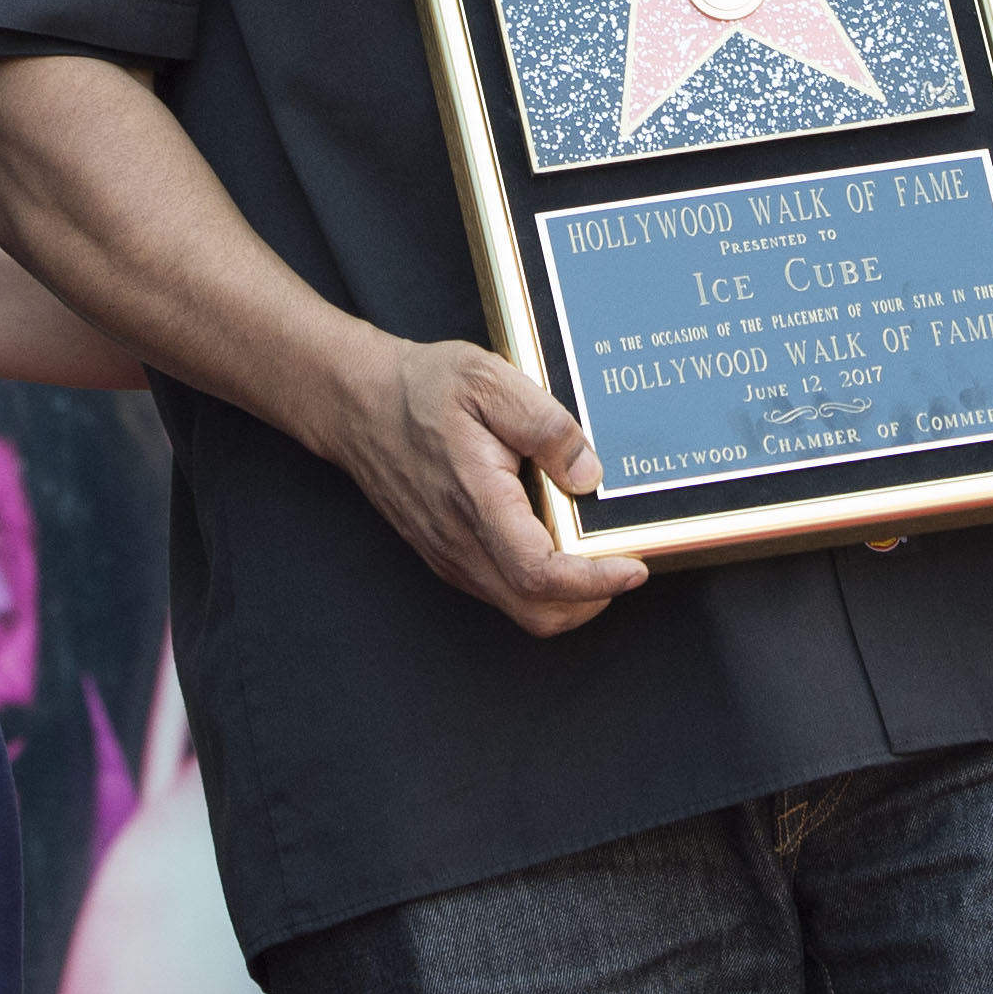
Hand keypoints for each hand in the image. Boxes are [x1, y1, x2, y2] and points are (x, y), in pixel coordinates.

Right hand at [318, 334, 649, 636]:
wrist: (357, 404)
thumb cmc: (422, 389)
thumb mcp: (489, 380)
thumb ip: (545, 424)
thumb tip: (589, 473)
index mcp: (477, 503)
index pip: (541, 574)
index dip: (596, 583)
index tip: (634, 568)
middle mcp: (461, 544)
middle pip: (538, 613)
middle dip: (591, 600)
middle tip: (624, 562)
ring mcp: (452, 557)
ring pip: (521, 608)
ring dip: (568, 595)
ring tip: (596, 549)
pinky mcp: (448, 556)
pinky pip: (502, 589)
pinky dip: (540, 584)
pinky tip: (555, 538)